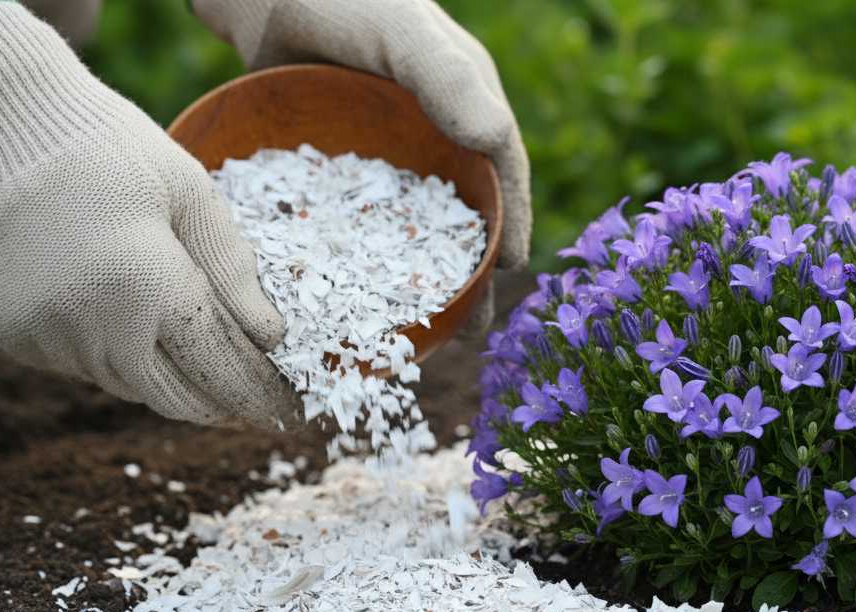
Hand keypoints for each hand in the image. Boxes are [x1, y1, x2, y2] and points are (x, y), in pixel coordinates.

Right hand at [0, 2, 299, 428]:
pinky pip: (81, 367)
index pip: (218, 368)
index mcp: (149, 285)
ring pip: (128, 386)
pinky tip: (129, 328)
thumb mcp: (190, 191)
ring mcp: (48, 336)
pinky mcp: (13, 336)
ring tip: (199, 368)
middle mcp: (95, 325)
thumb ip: (231, 268)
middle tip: (251, 406)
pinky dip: (113, 359)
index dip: (256, 393)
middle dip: (217, 404)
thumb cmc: (109, 148)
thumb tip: (270, 337)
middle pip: (174, 396)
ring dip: (167, 382)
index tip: (285, 409)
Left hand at [195, 0, 531, 332]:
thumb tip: (495, 140)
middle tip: (470, 331)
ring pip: (410, 227)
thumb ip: (445, 79)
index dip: (513, 221)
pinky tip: (349, 302)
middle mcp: (432, 134)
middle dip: (470, 272)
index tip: (511, 272)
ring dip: (417, 279)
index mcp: (464, 101)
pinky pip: (357, 221)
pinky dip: (360, 262)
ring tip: (416, 334)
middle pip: (461, 213)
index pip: (501, 168)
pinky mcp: (342, 166)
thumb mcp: (401, 33)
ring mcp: (386, 154)